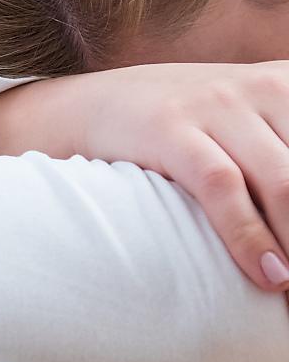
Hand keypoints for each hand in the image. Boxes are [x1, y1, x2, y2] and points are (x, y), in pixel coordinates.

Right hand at [0, 62, 288, 293]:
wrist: (91, 107)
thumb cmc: (181, 129)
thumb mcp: (244, 125)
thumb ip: (281, 156)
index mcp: (286, 85)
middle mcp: (259, 88)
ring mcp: (214, 104)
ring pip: (282, 180)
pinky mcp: (171, 128)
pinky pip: (223, 187)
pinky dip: (250, 236)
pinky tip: (268, 275)